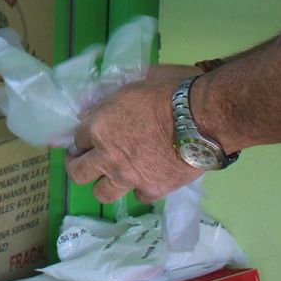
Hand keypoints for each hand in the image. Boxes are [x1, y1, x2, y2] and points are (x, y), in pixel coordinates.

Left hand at [65, 67, 201, 203]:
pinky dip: (140, 188)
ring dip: (103, 184)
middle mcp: (108, 156)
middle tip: (83, 161)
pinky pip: (138, 196)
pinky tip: (146, 179)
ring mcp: (129, 176)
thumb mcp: (132, 84)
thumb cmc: (169, 92)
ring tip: (109, 177)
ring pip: (102, 193)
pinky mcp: (154, 189)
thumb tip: (92, 108)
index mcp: (99, 128)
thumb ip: (108, 99)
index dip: (82, 138)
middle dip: (77, 165)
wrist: (203, 118)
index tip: (86, 138)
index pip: (77, 138)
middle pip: (78, 172)